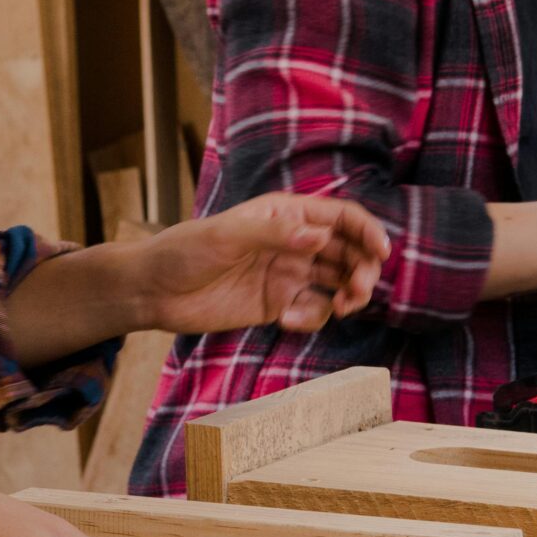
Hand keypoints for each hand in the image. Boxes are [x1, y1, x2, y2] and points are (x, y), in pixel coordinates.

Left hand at [128, 192, 390, 336]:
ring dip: (348, 296)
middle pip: (347, 252)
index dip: (366, 231)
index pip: (340, 217)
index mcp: (285, 214)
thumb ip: (274, 234)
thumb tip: (318, 236)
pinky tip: (288, 322)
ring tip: (341, 309)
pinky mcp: (277, 306)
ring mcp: (287, 275)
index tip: (382, 252)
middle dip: (362, 270)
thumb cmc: (184, 251)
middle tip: (357, 293)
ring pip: (337, 283)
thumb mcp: (226, 236)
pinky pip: (311, 311)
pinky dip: (312, 319)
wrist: (154, 291)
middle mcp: (293, 242)